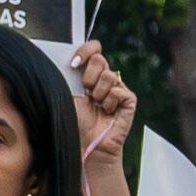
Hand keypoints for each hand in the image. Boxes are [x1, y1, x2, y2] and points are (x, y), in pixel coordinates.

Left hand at [72, 37, 138, 165]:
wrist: (85, 145)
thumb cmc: (75, 123)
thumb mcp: (67, 95)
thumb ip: (69, 75)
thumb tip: (67, 59)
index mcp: (87, 75)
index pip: (92, 50)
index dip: (85, 50)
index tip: (74, 62)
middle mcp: (103, 80)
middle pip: (99, 59)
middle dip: (89, 74)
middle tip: (85, 89)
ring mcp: (117, 89)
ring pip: (109, 75)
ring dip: (97, 92)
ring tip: (96, 105)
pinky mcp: (128, 101)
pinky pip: (119, 91)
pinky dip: (109, 101)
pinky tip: (107, 111)